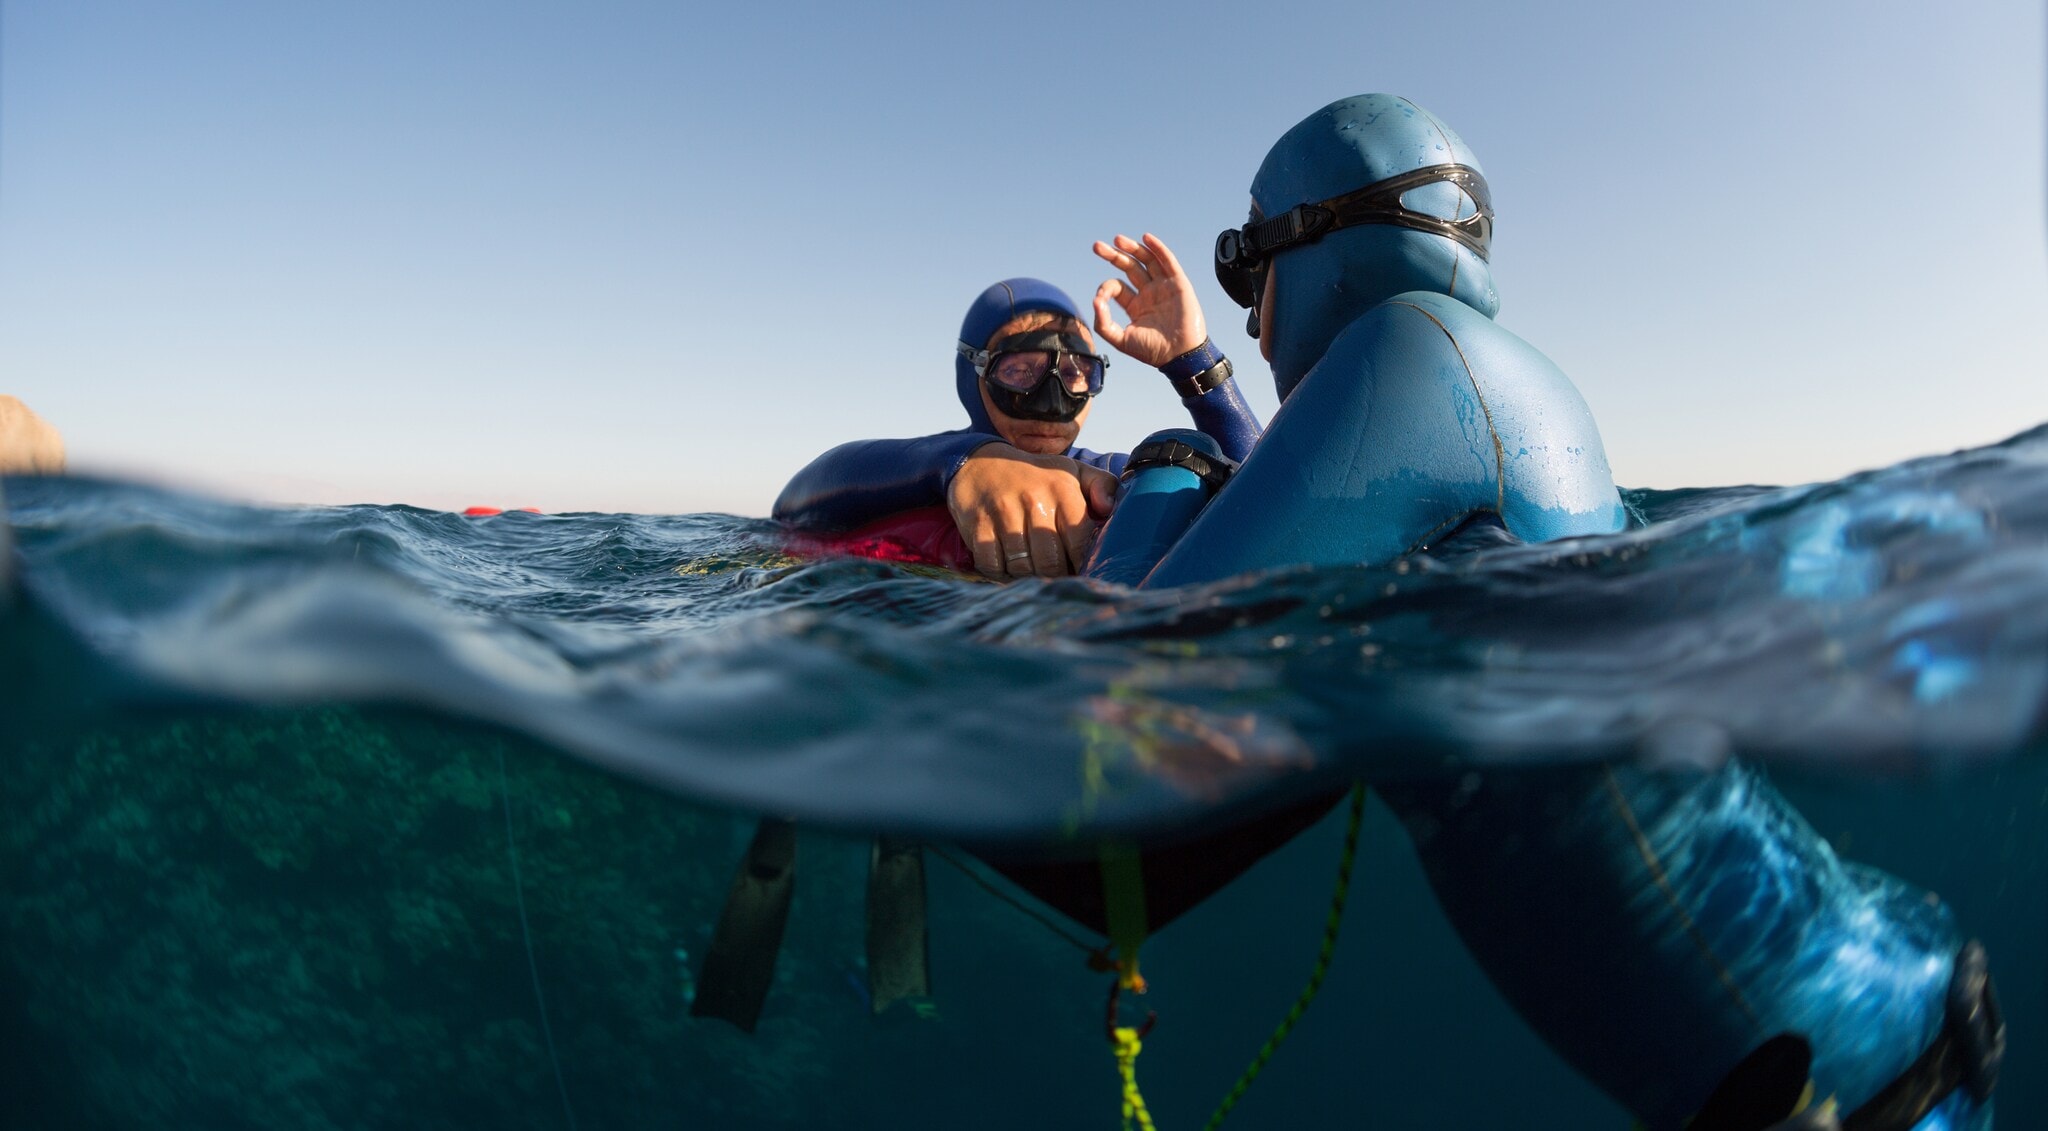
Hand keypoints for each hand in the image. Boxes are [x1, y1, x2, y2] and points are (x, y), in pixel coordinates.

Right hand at [948, 444, 1119, 579]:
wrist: (981, 461)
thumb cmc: (1036, 477)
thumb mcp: (1072, 471)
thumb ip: (1102, 485)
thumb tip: (1109, 509)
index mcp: (1062, 489)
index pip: (1079, 541)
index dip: (1081, 565)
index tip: (1080, 571)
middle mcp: (1033, 499)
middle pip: (1050, 562)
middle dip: (1055, 577)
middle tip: (1055, 578)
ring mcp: (1003, 512)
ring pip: (1022, 568)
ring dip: (1027, 577)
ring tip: (1032, 572)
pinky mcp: (978, 524)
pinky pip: (993, 566)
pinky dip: (1000, 574)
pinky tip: (1007, 567)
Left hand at [1091, 233, 1207, 367]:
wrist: (1179, 355)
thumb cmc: (1152, 351)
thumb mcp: (1121, 340)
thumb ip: (1103, 323)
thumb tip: (1094, 301)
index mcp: (1135, 305)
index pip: (1117, 287)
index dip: (1106, 288)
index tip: (1101, 298)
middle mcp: (1148, 293)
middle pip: (1129, 267)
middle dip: (1113, 256)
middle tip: (1096, 247)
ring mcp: (1163, 287)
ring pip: (1147, 260)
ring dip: (1133, 248)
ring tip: (1117, 239)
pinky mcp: (1178, 283)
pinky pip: (1168, 261)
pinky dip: (1158, 248)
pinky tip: (1146, 238)